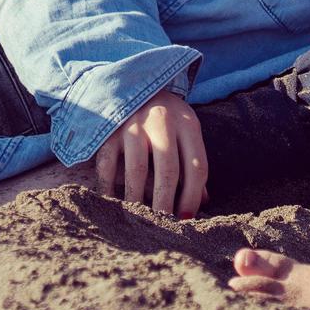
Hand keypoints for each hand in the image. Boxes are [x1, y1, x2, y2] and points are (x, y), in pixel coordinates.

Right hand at [92, 92, 207, 218]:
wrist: (134, 83)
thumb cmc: (166, 117)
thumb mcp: (185, 132)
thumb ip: (192, 164)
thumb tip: (201, 203)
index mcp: (187, 123)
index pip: (197, 166)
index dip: (193, 196)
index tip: (187, 218)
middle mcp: (161, 121)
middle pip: (168, 170)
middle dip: (167, 204)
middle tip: (164, 226)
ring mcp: (132, 124)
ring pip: (137, 170)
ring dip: (139, 200)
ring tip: (141, 219)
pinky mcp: (108, 130)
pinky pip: (108, 165)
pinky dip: (109, 188)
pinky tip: (114, 203)